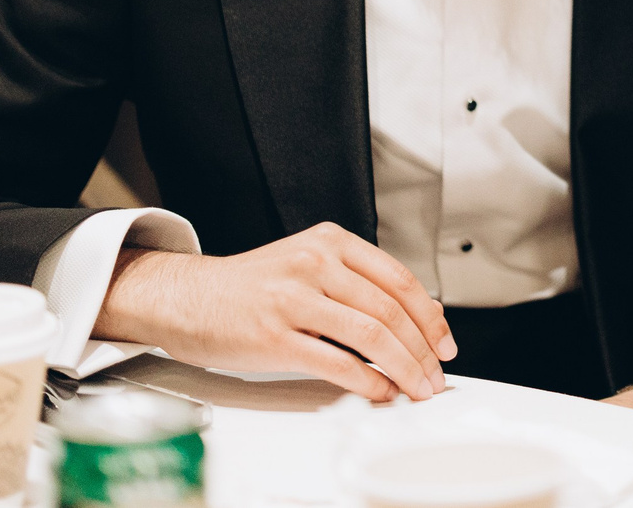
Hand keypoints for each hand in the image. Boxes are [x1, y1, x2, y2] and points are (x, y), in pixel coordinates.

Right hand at [95, 222, 454, 402]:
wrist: (188, 298)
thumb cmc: (250, 287)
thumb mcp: (308, 263)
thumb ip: (358, 282)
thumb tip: (418, 317)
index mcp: (330, 241)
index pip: (399, 279)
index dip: (430, 316)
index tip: (444, 343)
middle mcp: (315, 263)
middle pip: (391, 310)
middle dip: (423, 349)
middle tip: (436, 375)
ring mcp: (294, 298)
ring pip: (371, 335)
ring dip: (404, 368)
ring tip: (416, 388)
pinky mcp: (275, 336)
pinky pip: (337, 362)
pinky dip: (368, 381)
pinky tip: (380, 391)